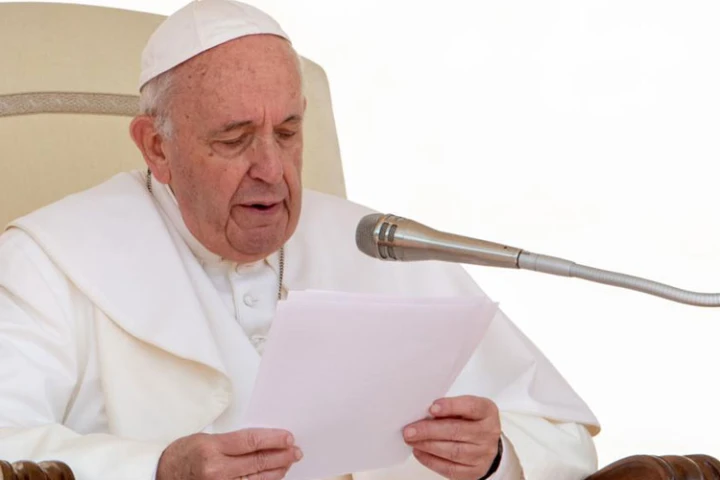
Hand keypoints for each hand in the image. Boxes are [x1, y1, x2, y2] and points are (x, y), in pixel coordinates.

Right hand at [156, 428, 302, 479]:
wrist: (160, 475)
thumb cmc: (183, 454)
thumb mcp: (205, 438)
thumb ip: (233, 441)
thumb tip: (263, 440)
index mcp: (211, 448)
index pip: (251, 442)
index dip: (274, 439)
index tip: (288, 437)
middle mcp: (216, 470)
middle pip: (257, 462)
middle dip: (281, 455)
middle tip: (295, 450)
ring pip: (257, 479)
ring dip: (277, 470)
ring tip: (289, 462)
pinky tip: (273, 477)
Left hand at [404, 396, 501, 479]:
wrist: (486, 445)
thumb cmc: (470, 421)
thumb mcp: (465, 407)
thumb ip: (449, 408)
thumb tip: (423, 414)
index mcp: (487, 412)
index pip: (471, 407)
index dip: (451, 407)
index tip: (432, 408)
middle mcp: (488, 433)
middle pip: (457, 431)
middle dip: (430, 430)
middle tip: (410, 430)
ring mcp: (483, 454)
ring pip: (453, 451)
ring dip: (428, 445)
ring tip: (411, 440)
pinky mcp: (474, 471)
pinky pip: (450, 468)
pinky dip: (431, 460)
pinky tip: (419, 452)